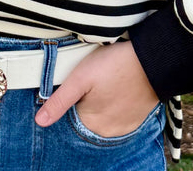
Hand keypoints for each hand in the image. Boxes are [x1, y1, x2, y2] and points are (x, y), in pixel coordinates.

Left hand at [34, 41, 158, 137]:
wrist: (154, 59)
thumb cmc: (114, 65)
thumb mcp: (80, 78)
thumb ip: (59, 101)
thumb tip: (39, 122)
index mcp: (92, 125)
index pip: (70, 117)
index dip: (71, 98)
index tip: (79, 83)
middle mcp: (108, 133)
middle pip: (87, 117)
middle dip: (86, 101)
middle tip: (95, 78)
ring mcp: (125, 127)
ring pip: (103, 116)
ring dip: (100, 103)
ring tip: (107, 80)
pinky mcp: (137, 118)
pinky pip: (118, 114)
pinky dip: (115, 104)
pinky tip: (117, 86)